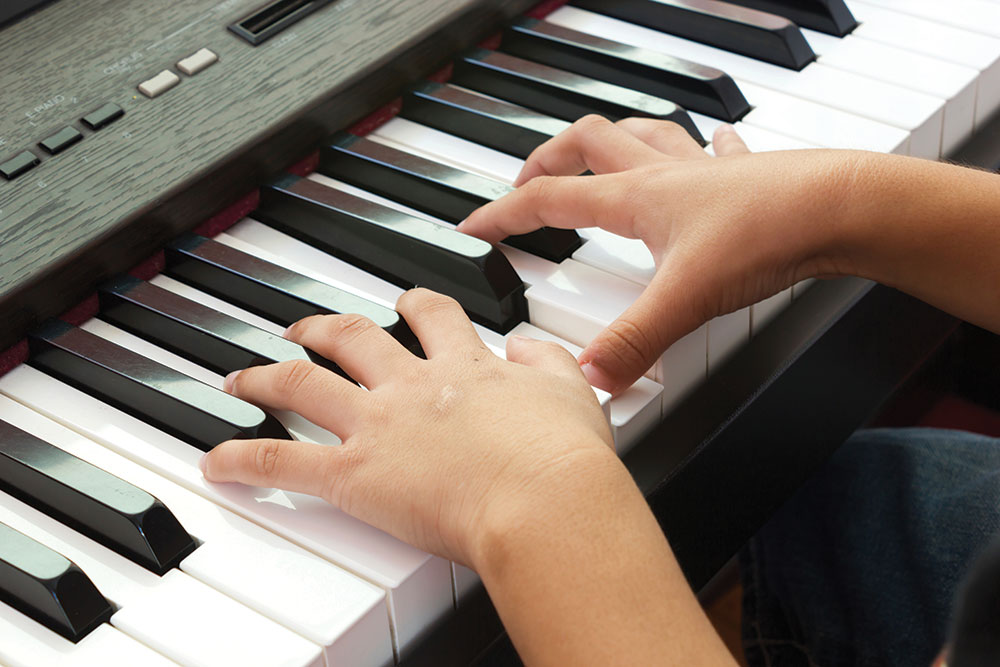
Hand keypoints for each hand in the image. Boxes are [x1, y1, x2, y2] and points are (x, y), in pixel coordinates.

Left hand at [201, 288, 614, 567]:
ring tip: (243, 376)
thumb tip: (528, 347)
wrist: (545, 499)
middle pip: (352, 337)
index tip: (407, 302)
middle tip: (304, 327)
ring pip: (304, 384)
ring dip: (266, 377)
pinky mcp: (354, 474)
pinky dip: (243, 458)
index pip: (432, 316)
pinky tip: (216, 462)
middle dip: (323, 328)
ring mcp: (378, 425)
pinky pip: (283, 459)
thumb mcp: (572, 391)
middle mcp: (413, 385)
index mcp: (464, 365)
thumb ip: (546, 362)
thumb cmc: (564, 457)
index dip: (415, 303)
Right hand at [458, 116, 861, 393]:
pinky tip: (707, 146)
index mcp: (636, 198)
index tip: (473, 225)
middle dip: (547, 159)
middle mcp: (662, 174)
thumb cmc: (769, 233)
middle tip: (527, 179)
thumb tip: (589, 379)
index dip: (503, 214)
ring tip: (593, 151)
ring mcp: (702, 170)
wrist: (842, 208)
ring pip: (639, 134)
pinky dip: (696, 144)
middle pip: (585, 146)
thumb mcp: (687, 300)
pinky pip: (709, 146)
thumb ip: (634, 343)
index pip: (549, 201)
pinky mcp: (742, 175)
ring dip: (607, 139)